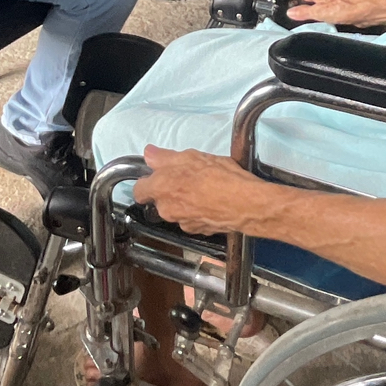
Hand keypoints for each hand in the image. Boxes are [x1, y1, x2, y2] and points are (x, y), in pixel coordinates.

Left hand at [134, 145, 269, 234]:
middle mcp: (168, 209)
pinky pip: (192, 219)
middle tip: (187, 177)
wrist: (246, 204)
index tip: (158, 175)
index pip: (139, 190)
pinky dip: (198, 212)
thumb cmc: (221, 178)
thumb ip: (165, 157)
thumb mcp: (192, 156)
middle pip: (159, 200)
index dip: (147, 182)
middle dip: (170, 190)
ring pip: (177, 210)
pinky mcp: (198, 231)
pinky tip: (212, 201)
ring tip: (204, 188)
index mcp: (162, 188)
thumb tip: (150, 154)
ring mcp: (183, 223)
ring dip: (185, 201)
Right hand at [287, 0, 378, 26]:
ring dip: (324, 12)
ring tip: (326, 21)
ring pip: (324, 3)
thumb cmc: (345, 9)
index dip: (300, 6)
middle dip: (312, 9)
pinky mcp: (344, 2)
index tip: (300, 15)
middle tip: (314, 20)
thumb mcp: (319, 13)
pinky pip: (334, 8)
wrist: (364, 11)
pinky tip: (336, 20)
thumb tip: (290, 12)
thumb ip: (304, 12)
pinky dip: (333, 14)